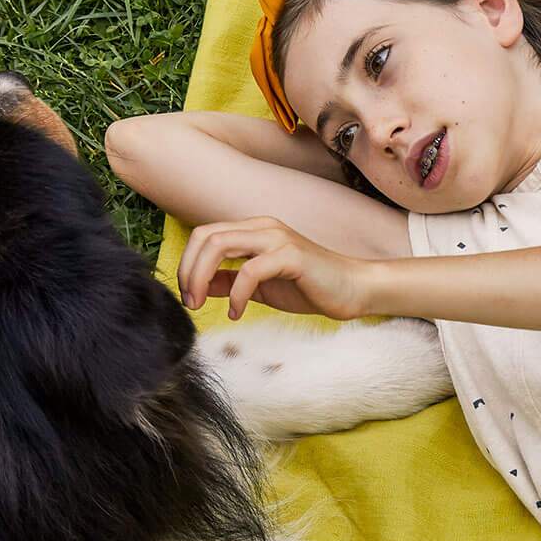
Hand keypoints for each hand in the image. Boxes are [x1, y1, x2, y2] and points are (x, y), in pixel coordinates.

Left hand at [176, 216, 374, 321]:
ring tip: (202, 305)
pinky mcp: (291, 256)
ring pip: (220, 245)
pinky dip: (236, 294)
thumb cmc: (310, 287)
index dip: (187, 264)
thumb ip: (230, 281)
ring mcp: (277, 238)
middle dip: (188, 270)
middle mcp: (262, 227)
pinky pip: (250, 270)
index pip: (204, 235)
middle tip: (189, 302)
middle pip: (206, 236)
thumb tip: (200, 286)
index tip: (187, 296)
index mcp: (254, 230)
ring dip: (202, 277)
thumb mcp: (261, 286)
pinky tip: (236, 312)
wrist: (353, 290)